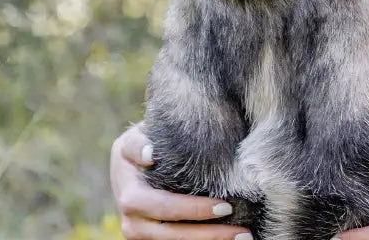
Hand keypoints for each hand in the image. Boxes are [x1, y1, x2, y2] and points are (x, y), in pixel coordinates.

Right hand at [110, 125, 252, 238]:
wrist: (125, 169)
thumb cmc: (138, 148)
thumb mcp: (133, 140)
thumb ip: (137, 143)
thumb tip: (150, 154)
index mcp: (132, 198)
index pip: (166, 207)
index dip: (194, 210)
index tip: (226, 206)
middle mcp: (133, 223)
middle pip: (173, 235)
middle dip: (209, 234)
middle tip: (242, 231)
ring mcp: (142, 236)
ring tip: (243, 238)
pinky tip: (226, 239)